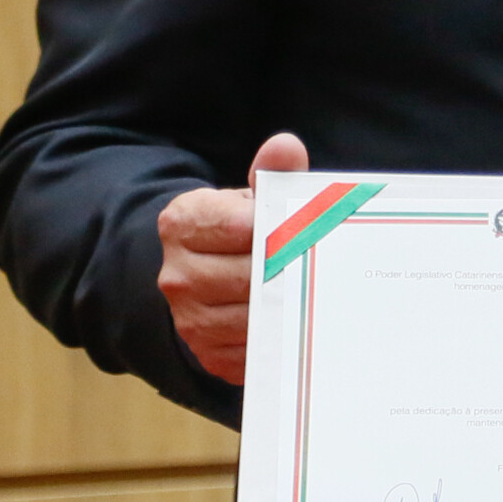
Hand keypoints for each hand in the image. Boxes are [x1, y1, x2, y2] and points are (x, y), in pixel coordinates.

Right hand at [155, 133, 308, 385]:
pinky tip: (301, 322)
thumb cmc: (239, 229)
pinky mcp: (208, 353)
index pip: (240, 227)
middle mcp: (177, 273)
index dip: (281, 229)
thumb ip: (271, 173)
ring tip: (317, 290)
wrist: (208, 272)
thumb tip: (286, 147)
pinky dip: (282, 338)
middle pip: (250, 275)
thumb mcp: (250, 197)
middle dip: (290, 269)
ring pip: (254, 317)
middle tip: (326, 264)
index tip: (309, 229)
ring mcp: (189, 318)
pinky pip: (255, 351)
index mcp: (183, 223)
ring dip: (290, 306)